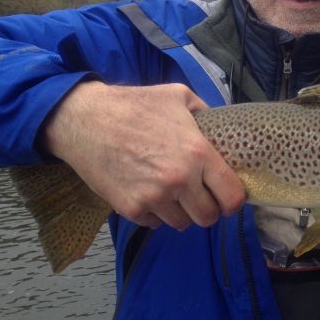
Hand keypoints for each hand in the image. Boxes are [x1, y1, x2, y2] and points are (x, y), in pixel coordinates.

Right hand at [41, 81, 245, 230]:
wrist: (85, 120)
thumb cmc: (135, 105)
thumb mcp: (179, 96)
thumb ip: (206, 113)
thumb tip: (223, 127)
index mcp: (198, 153)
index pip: (232, 196)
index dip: (234, 201)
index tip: (228, 198)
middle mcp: (180, 180)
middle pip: (208, 217)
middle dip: (207, 209)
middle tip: (199, 196)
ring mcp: (154, 197)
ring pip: (182, 223)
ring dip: (180, 211)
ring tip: (171, 192)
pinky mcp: (131, 209)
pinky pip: (155, 223)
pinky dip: (155, 213)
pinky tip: (149, 192)